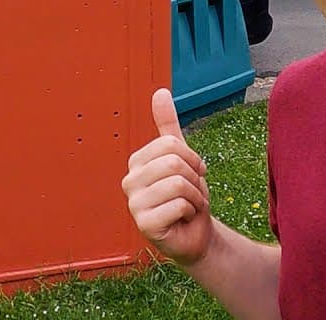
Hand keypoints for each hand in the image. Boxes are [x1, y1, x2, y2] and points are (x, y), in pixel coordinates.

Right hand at [122, 88, 213, 265]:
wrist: (195, 234)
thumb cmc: (186, 195)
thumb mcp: (181, 157)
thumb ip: (168, 125)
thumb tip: (160, 92)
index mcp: (136, 162)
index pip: (171, 144)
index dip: (192, 159)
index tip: (193, 174)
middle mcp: (129, 181)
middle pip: (174, 162)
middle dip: (195, 179)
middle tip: (192, 193)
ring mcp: (134, 204)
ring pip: (178, 183)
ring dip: (195, 196)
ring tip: (189, 206)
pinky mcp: (144, 224)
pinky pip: (178, 205)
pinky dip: (190, 212)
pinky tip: (182, 220)